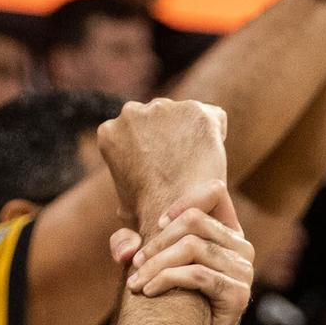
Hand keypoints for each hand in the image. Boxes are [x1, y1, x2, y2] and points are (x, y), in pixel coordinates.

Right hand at [97, 98, 229, 226]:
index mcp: (109, 131)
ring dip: (191, 133)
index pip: (134, 130)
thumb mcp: (124, 202)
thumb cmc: (150, 216)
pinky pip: (213, 118)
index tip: (162, 166)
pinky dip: (216, 134)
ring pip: (185, 115)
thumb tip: (130, 197)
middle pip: (158, 117)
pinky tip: (211, 156)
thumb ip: (128, 183)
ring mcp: (164, 109)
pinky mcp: (195, 111)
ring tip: (196, 163)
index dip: (151, 149)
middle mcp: (133, 112)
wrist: (174, 211)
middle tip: (182, 164)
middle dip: (169, 135)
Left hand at [113, 182, 254, 324]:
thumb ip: (132, 245)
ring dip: (156, 264)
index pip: (214, 192)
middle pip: (194, 221)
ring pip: (192, 247)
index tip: (155, 226)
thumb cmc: (170, 304)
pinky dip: (166, 279)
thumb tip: (125, 249)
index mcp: (228, 233)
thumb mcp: (150, 265)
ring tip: (135, 283)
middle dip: (157, 241)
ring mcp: (244, 271)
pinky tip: (148, 291)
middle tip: (134, 265)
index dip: (182, 201)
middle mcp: (241, 248)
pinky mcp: (238, 295)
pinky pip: (198, 275)